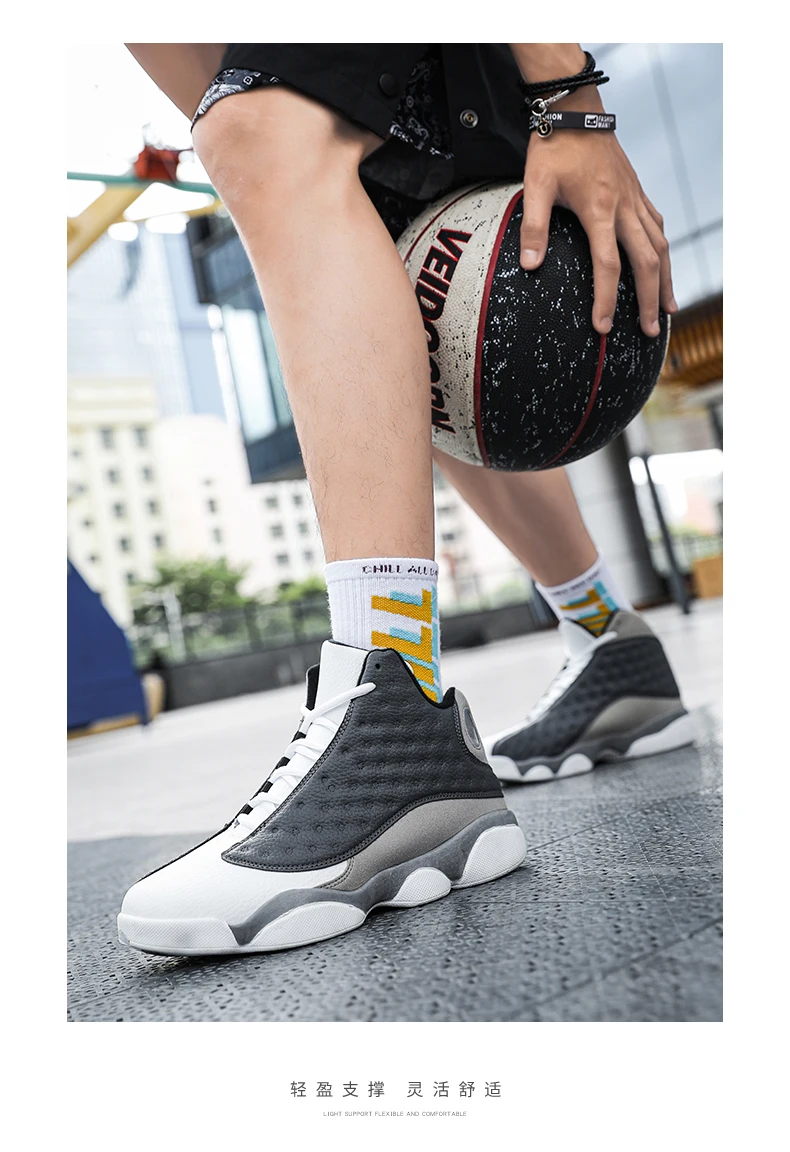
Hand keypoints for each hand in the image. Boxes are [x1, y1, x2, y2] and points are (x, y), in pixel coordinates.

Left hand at [519, 86, 677, 336]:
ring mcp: (634, 199)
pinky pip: (657, 226)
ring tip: (668, 309)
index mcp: (599, 210)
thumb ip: (533, 228)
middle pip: (646, 262)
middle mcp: (624, 207)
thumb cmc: (552, 149)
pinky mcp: (637, 192)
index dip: (606, 299)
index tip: (602, 327)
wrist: (574, 110)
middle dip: (650, 300)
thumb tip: (529, 267)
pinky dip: (662, 250)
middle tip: (650, 332)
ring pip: (660, 246)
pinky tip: (662, 266)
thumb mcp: (534, 186)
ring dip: (665, 279)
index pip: (608, 265)